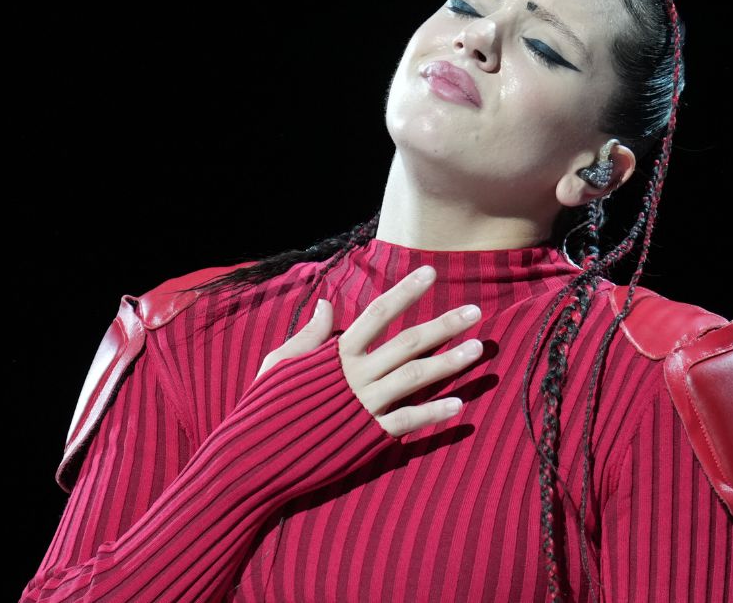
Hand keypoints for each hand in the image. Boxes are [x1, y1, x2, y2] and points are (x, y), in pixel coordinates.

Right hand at [254, 264, 483, 437]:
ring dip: (450, 363)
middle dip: (444, 325)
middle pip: (408, 344)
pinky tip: (460, 405)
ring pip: (415, 378)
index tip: (431, 273)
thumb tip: (327, 303)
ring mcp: (363, 407)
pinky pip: (407, 422)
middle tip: (476, 311)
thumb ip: (309, 335)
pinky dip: (434, 414)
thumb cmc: (265, 406)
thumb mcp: (280, 362)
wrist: (254, 457)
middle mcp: (354, 376)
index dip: (405, 292)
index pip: (378, 314)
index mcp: (334, 354)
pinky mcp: (367, 437)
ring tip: (478, 350)